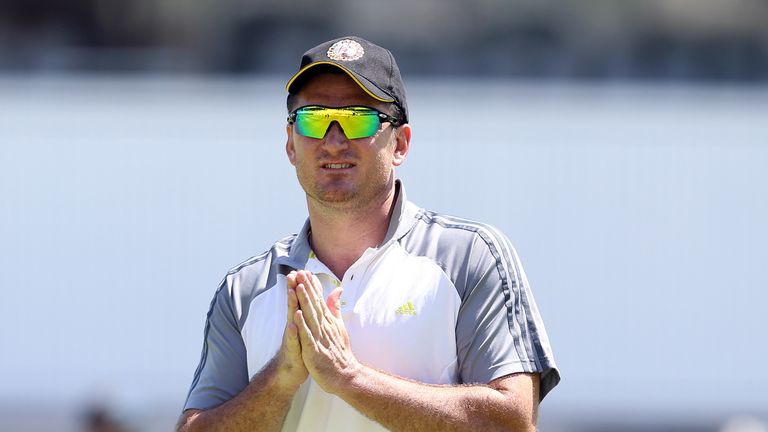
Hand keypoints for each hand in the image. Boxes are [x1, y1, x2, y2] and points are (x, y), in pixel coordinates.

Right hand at [270, 271, 308, 389]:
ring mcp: (292, 338)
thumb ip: (311, 313)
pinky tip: (293, 325)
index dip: (303, 287)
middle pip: (294, 305)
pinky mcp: (293, 351)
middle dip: (293, 289)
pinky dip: (293, 333)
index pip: (302, 301)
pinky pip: (294, 341)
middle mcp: (294, 326)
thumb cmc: (301, 348)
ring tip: (292, 292)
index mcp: (301, 321)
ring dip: (292, 306)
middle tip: (293, 274)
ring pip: (292, 319)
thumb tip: (314, 299)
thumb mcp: (307, 329)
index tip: (304, 270)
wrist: (290, 371)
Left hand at [292, 270, 359, 393]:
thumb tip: (337, 290)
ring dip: (304, 301)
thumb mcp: (339, 326)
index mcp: (328, 321)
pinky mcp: (314, 350)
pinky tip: (296, 314)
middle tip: (300, 272)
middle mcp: (324, 326)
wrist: (344, 375)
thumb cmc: (339, 351)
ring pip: (310, 316)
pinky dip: (302, 325)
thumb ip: (335, 307)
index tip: (306, 272)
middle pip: (314, 304)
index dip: (312, 286)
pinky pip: (307, 336)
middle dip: (307, 288)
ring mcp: (319, 337)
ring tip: (298, 287)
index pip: (319, 300)